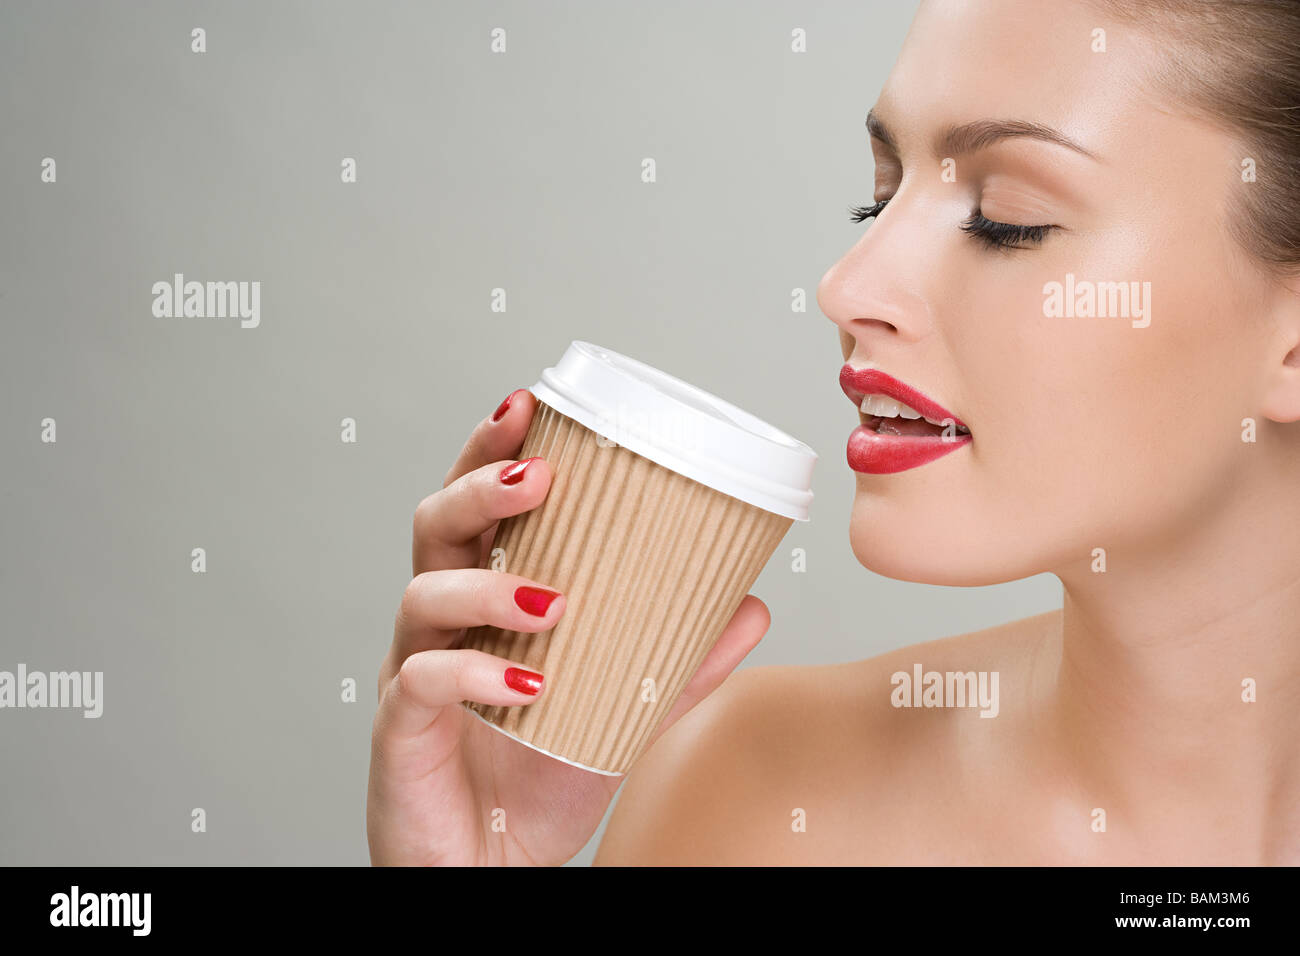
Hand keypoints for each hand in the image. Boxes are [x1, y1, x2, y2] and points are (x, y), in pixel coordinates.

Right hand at [366, 387, 772, 864]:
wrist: (491, 864)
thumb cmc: (540, 772)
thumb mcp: (623, 706)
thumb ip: (682, 659)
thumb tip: (753, 604)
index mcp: (484, 599)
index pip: (477, 505)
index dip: (491, 448)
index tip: (530, 404)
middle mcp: (439, 623)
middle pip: (435, 526)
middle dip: (480, 486)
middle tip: (539, 476)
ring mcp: (413, 672)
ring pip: (422, 595)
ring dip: (488, 587)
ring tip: (553, 600)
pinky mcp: (400, 730)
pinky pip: (421, 684)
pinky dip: (472, 674)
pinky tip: (525, 681)